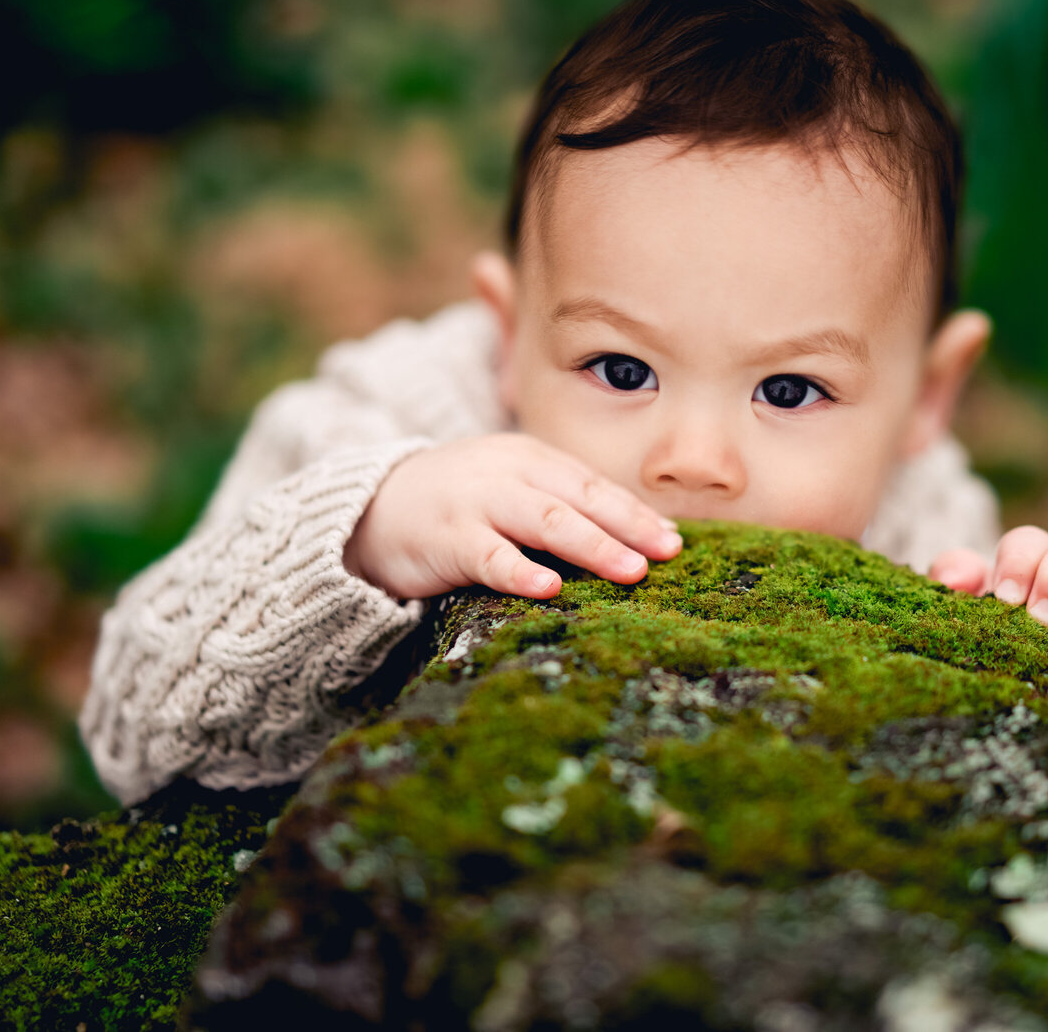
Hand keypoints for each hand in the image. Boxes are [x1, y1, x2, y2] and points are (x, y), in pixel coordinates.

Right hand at [344, 433, 682, 599]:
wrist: (373, 505)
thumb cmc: (461, 504)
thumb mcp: (514, 491)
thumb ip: (566, 507)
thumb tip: (640, 539)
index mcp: (532, 460)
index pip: (594, 485)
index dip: (635, 513)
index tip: (674, 541)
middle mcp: (509, 474)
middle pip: (578, 499)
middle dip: (626, 526)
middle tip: (666, 554)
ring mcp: (477, 503)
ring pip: (543, 521)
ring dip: (591, 545)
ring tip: (630, 570)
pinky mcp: (446, 538)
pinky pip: (488, 556)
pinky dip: (519, 571)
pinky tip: (548, 588)